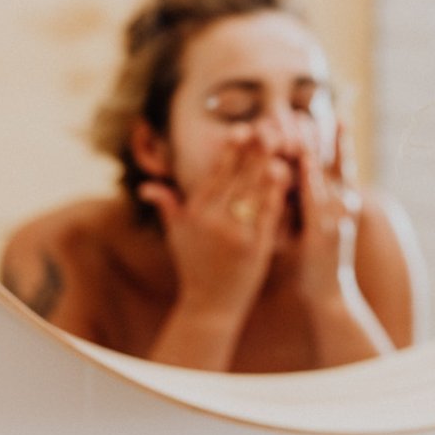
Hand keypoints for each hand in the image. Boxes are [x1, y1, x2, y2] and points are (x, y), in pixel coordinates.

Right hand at [138, 131, 290, 314]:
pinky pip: (268, 216)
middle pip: (237, 179)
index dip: (229, 152)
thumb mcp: (177, 236)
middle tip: (267, 127)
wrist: (210, 306)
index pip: (215, 176)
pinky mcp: (256, 248)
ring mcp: (236, 235)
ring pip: (254, 193)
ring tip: (280, 145)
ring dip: (267, 166)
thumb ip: (167, 207)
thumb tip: (147, 186)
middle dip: (253, 152)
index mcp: (196, 214)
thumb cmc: (193, 268)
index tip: (241, 129)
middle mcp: (214, 221)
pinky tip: (287, 178)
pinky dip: (276, 195)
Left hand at [285, 121, 360, 302]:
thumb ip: (312, 206)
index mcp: (343, 207)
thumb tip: (298, 182)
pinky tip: (304, 158)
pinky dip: (311, 176)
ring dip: (321, 148)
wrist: (330, 298)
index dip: (342, 143)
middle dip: (340, 139)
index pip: (342, 168)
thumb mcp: (317, 230)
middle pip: (341, 165)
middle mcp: (344, 209)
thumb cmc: (317, 266)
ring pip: (329, 176)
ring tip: (315, 122)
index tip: (340, 116)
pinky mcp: (324, 231)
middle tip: (338, 110)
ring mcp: (336, 220)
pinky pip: (315, 198)